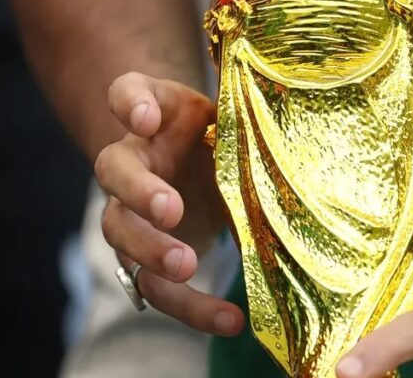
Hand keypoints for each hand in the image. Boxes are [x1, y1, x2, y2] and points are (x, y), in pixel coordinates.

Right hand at [94, 72, 243, 335]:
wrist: (195, 161)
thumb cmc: (216, 131)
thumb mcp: (231, 116)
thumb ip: (246, 121)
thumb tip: (299, 133)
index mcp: (153, 114)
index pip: (127, 93)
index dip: (130, 103)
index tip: (145, 118)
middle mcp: (130, 159)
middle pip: (114, 171)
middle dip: (139, 192)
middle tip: (171, 209)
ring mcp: (130, 210)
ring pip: (121, 233)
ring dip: (151, 251)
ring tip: (187, 265)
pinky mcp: (145, 256)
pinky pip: (157, 286)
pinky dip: (192, 306)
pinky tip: (230, 319)